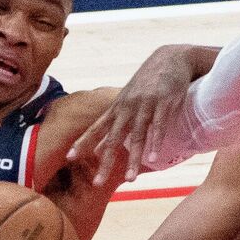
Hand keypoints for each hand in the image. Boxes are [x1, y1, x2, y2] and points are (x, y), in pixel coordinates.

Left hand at [68, 46, 201, 188]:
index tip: (69, 157)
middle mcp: (128, 107)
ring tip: (130, 180)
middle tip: (96, 183)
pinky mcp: (165, 103)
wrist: (171, 57)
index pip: (96, 127)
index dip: (83, 142)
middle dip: (105, 161)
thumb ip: (115, 121)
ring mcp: (146, 105)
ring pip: (137, 136)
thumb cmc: (148, 81)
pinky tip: (153, 159)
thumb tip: (100, 145)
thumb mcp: (128, 98)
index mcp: (118, 107)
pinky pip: (159, 127)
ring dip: (133, 159)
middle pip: (113, 138)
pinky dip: (156, 143)